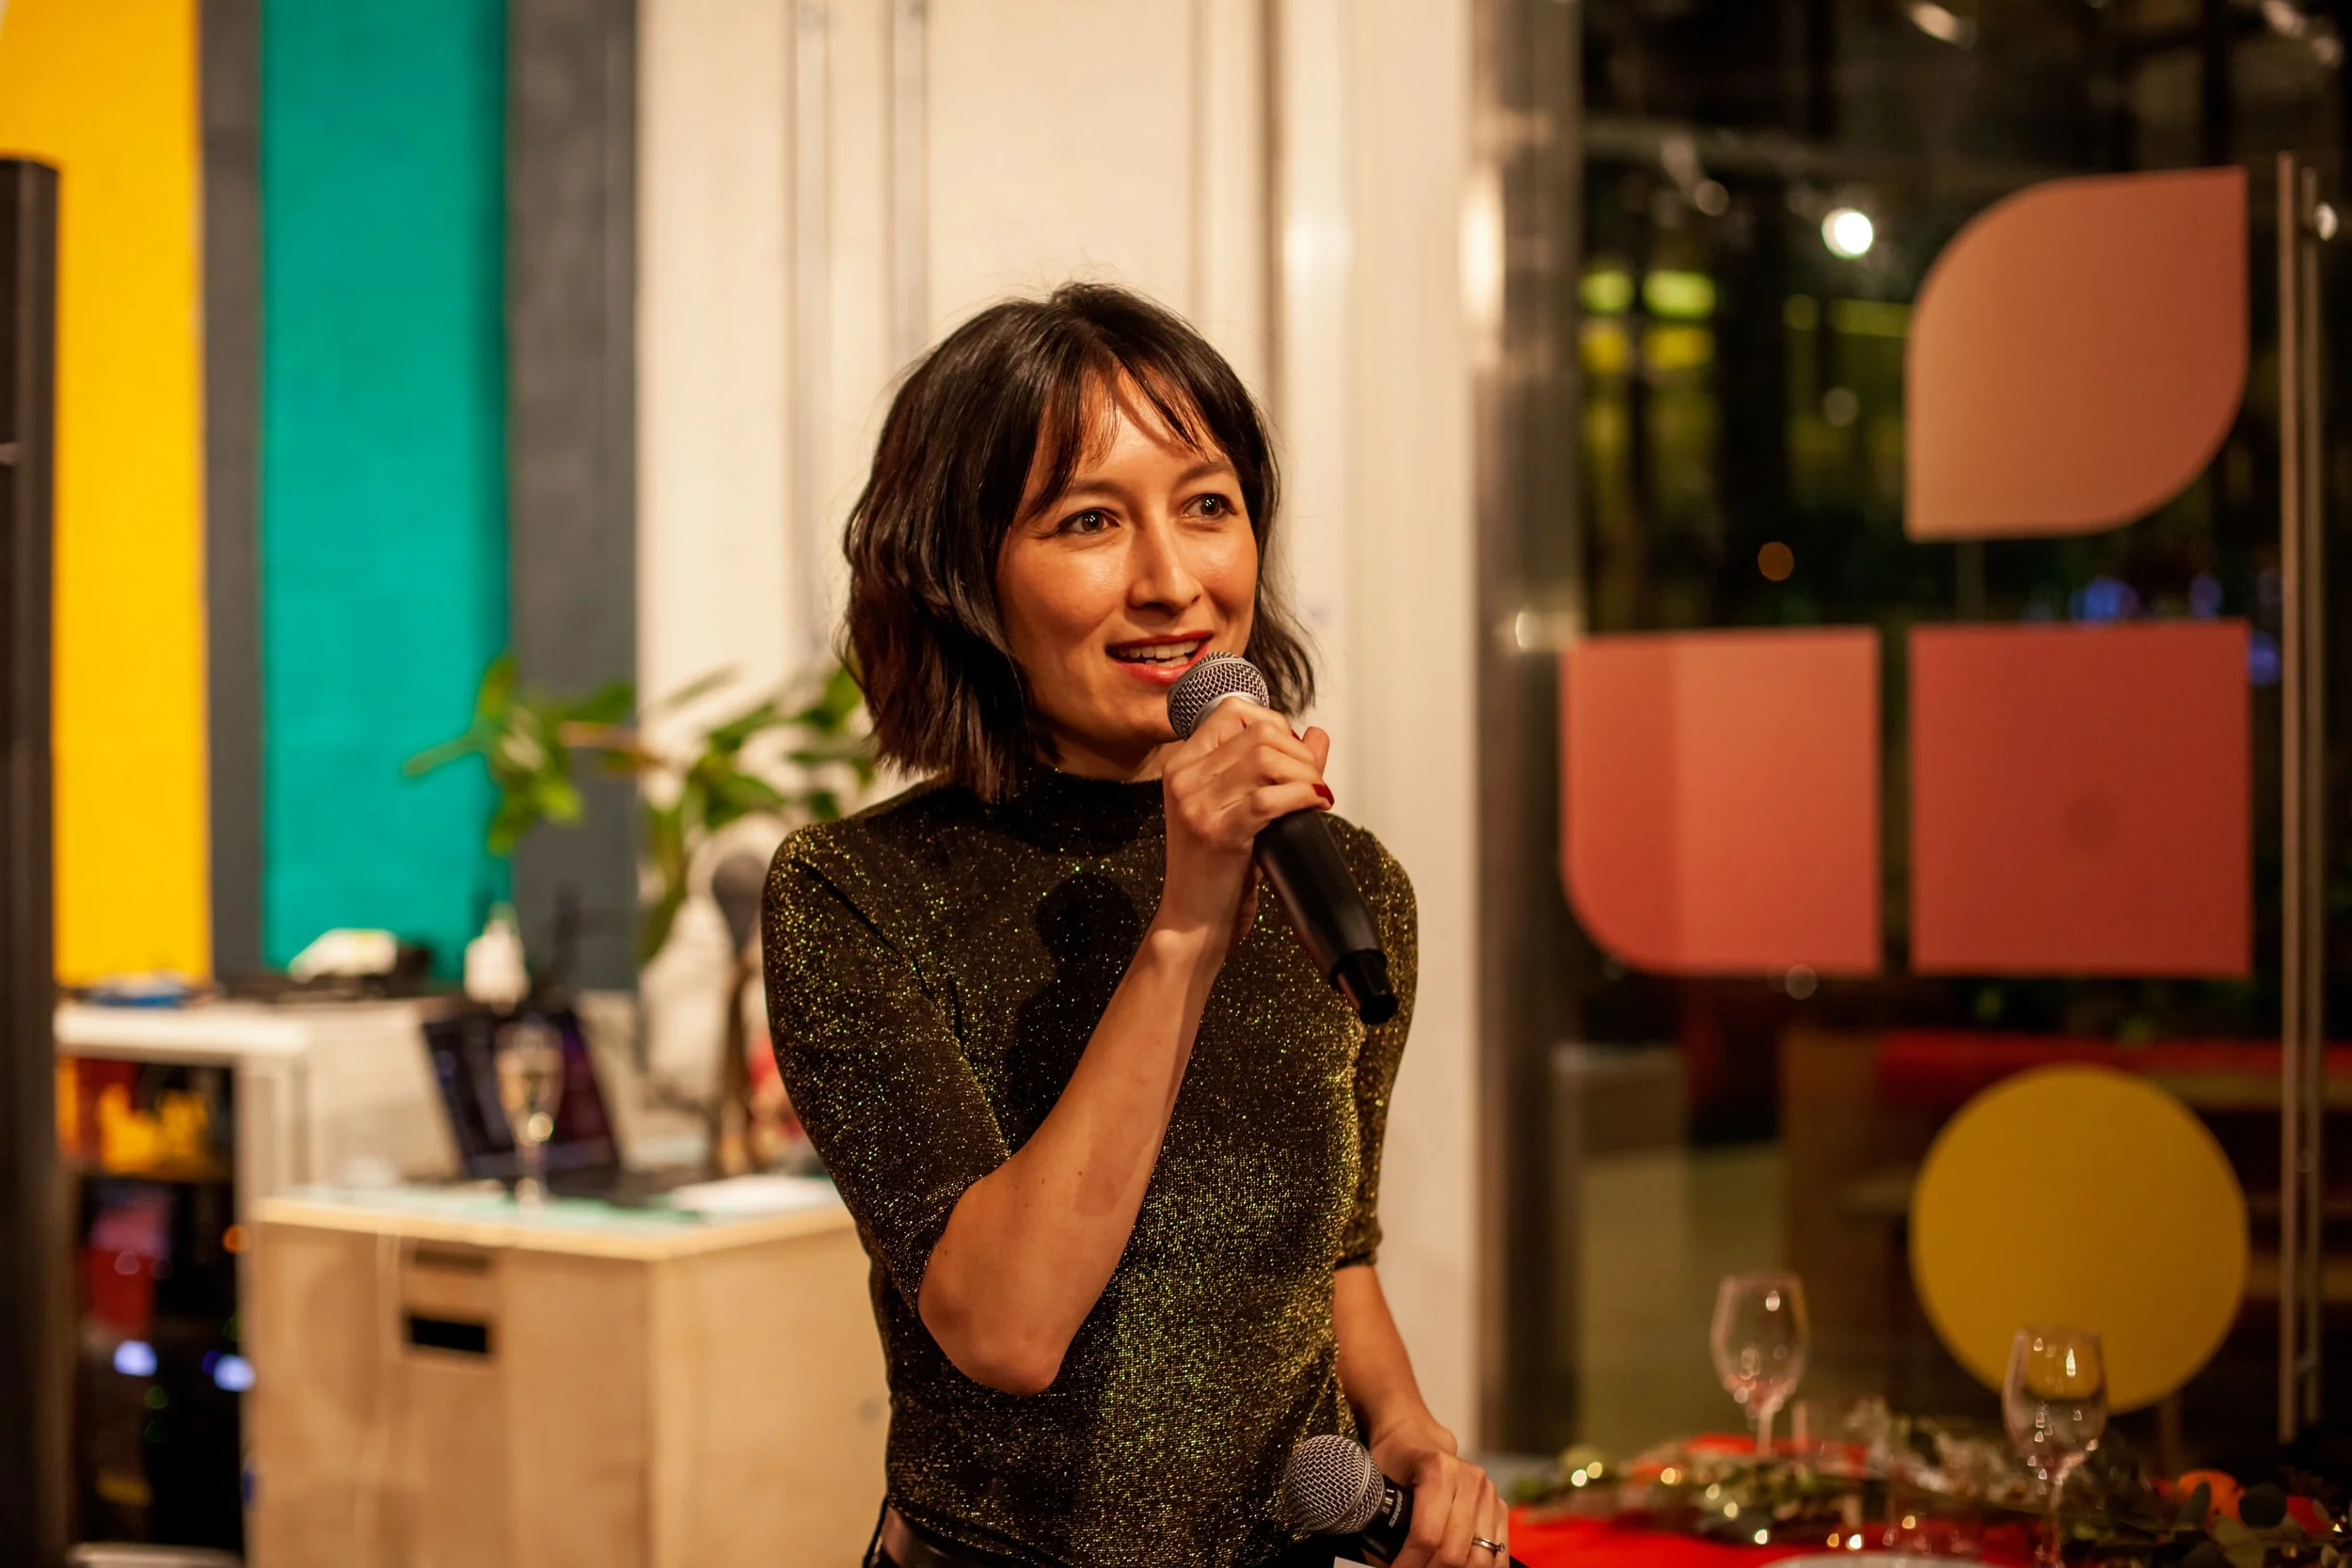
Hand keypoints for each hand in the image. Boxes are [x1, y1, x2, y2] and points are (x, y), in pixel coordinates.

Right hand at [1155, 701, 1330, 952]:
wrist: (1192, 923)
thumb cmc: (1214, 870)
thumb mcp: (1238, 809)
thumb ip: (1274, 769)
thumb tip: (1316, 735)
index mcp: (1182, 765)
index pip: (1232, 711)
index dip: (1274, 724)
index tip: (1293, 752)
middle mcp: (1184, 778)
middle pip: (1259, 733)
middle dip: (1300, 753)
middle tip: (1315, 780)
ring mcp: (1196, 804)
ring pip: (1266, 758)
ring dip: (1305, 773)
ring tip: (1316, 794)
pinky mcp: (1217, 832)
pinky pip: (1270, 797)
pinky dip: (1303, 796)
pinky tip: (1315, 806)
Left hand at [1368, 1420, 1508, 1567]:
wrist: (1415, 1438)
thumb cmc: (1394, 1461)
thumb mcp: (1379, 1482)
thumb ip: (1381, 1519)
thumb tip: (1384, 1562)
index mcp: (1438, 1469)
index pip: (1427, 1535)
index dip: (1410, 1563)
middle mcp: (1469, 1479)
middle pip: (1455, 1551)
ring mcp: (1489, 1493)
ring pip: (1481, 1556)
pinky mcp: (1499, 1506)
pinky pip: (1499, 1551)